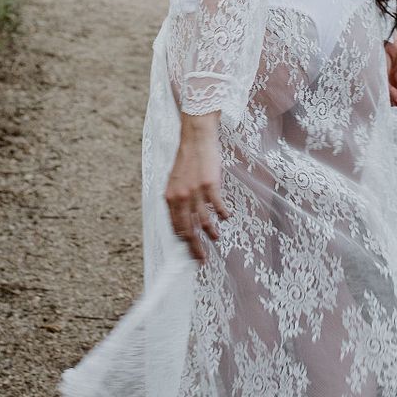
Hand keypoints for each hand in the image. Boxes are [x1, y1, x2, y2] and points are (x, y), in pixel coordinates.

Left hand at [165, 113, 230, 263]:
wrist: (195, 138)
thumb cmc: (187, 160)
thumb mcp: (175, 181)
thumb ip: (177, 199)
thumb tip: (183, 219)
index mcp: (170, 197)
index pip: (175, 226)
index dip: (182, 242)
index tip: (188, 253)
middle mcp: (181, 197)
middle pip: (188, 229)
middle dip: (195, 246)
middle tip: (201, 258)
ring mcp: (195, 192)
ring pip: (203, 220)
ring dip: (211, 232)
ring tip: (216, 237)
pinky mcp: (209, 184)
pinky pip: (217, 206)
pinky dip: (223, 214)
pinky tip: (227, 217)